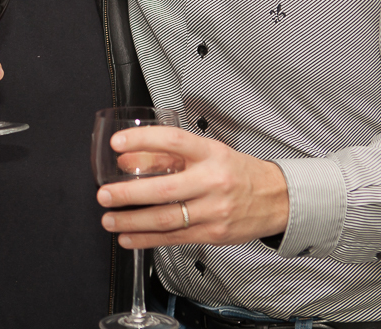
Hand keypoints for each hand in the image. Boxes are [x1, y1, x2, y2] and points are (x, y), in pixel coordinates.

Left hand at [96, 126, 289, 248]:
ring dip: (132, 221)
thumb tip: (128, 159)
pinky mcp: (213, 234)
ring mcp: (213, 210)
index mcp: (211, 153)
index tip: (117, 143)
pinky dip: (147, 239)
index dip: (143, 140)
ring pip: (166, 219)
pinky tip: (129, 237)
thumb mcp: (208, 152)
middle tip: (104, 195)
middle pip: (164, 188)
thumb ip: (170, 155)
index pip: (173, 141)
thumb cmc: (238, 172)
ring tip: (109, 219)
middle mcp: (212, 181)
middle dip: (128, 194)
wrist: (276, 199)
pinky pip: (174, 238)